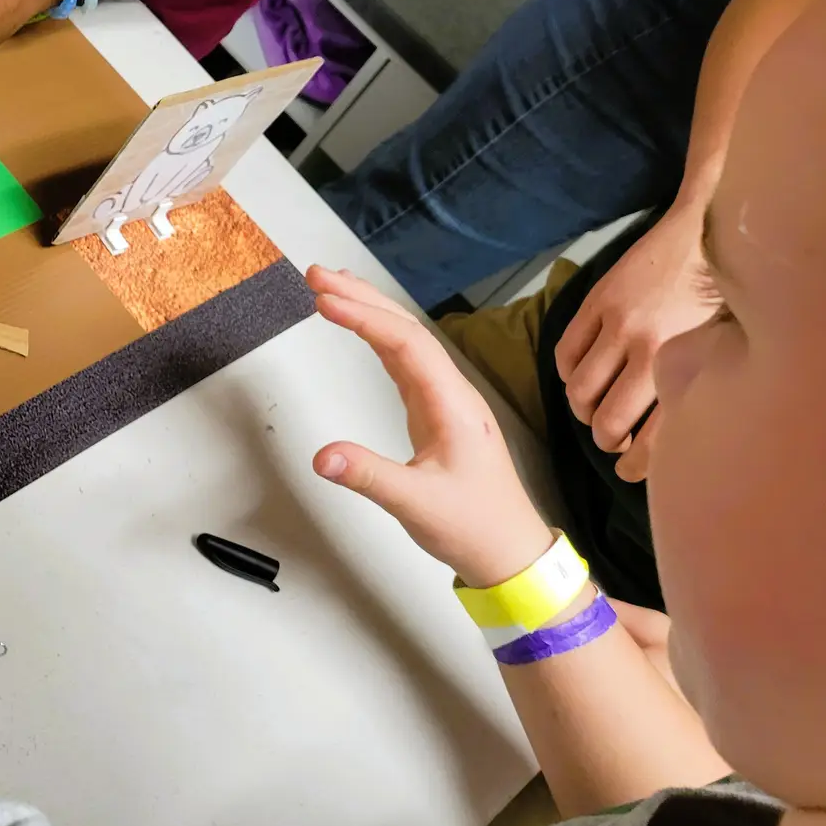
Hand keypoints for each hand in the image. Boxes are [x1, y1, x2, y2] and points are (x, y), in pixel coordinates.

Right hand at [307, 267, 553, 586]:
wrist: (508, 550)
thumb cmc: (472, 526)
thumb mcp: (416, 505)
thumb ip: (368, 477)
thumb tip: (321, 456)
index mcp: (452, 405)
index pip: (405, 344)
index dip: (364, 317)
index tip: (324, 299)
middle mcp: (452, 392)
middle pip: (406, 329)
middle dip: (363, 298)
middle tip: (316, 274)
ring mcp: (445, 400)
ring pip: (406, 340)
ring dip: (370, 311)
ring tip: (331, 287)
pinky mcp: (437, 412)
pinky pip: (405, 361)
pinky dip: (378, 337)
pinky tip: (362, 328)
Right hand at [554, 210, 714, 452]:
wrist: (701, 232)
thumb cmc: (720, 295)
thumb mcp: (720, 345)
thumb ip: (694, 385)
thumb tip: (669, 432)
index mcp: (684, 363)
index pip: (652, 433)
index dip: (635, 462)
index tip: (628, 470)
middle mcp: (647, 349)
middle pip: (607, 418)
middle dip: (606, 439)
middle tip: (611, 440)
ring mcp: (616, 325)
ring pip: (580, 390)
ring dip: (582, 410)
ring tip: (592, 411)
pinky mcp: (595, 304)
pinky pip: (566, 354)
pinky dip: (566, 375)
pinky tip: (578, 379)